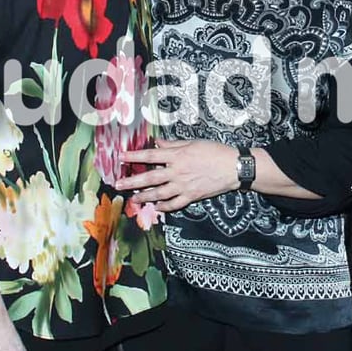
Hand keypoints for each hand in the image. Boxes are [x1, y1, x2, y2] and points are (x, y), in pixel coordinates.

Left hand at [118, 139, 238, 210]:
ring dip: (143, 197)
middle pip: (149, 178)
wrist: (233, 167)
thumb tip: (157, 143)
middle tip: (118, 184)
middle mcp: (177, 172)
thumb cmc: (214, 151)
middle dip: (131, 181)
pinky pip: (174, 204)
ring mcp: (183, 186)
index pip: (150, 156)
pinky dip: (164, 207)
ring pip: (158, 194)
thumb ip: (173, 144)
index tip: (120, 157)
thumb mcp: (193, 142)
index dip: (133, 156)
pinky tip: (156, 207)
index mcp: (177, 156)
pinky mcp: (191, 196)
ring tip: (133, 199)